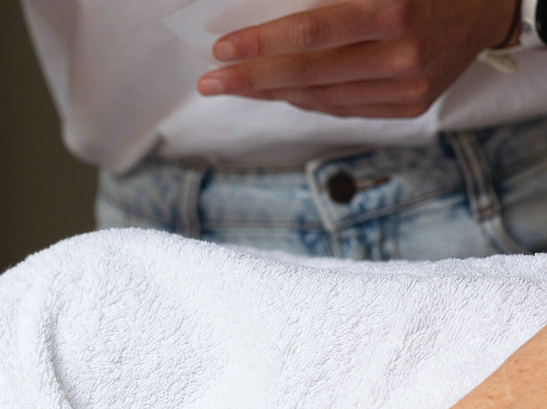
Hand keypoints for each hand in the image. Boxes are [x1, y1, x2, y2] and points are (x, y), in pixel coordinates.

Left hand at [196, 0, 519, 117]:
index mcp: (394, 10)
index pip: (312, 32)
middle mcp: (401, 54)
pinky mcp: (410, 106)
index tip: (222, 49)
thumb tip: (271, 11)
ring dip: (271, 93)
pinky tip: (276, 93)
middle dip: (250, 79)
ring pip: (321, 97)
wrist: (489, 7)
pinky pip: (342, 108)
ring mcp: (407, 86)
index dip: (262, 43)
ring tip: (234, 87)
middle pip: (308, 73)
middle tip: (210, 82)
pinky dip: (305, 101)